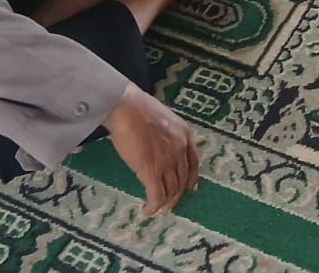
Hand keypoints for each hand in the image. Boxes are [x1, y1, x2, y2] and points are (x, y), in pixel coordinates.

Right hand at [104, 85, 198, 215]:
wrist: (126, 108)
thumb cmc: (137, 108)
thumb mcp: (162, 118)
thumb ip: (166, 134)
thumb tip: (158, 145)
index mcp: (184, 135)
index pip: (193, 163)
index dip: (191, 179)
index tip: (190, 189)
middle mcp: (181, 150)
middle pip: (182, 180)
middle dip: (176, 195)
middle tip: (168, 205)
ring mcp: (168, 162)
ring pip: (171, 191)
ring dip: (164, 203)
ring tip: (157, 209)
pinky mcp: (152, 171)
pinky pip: (156, 195)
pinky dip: (152, 206)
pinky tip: (146, 210)